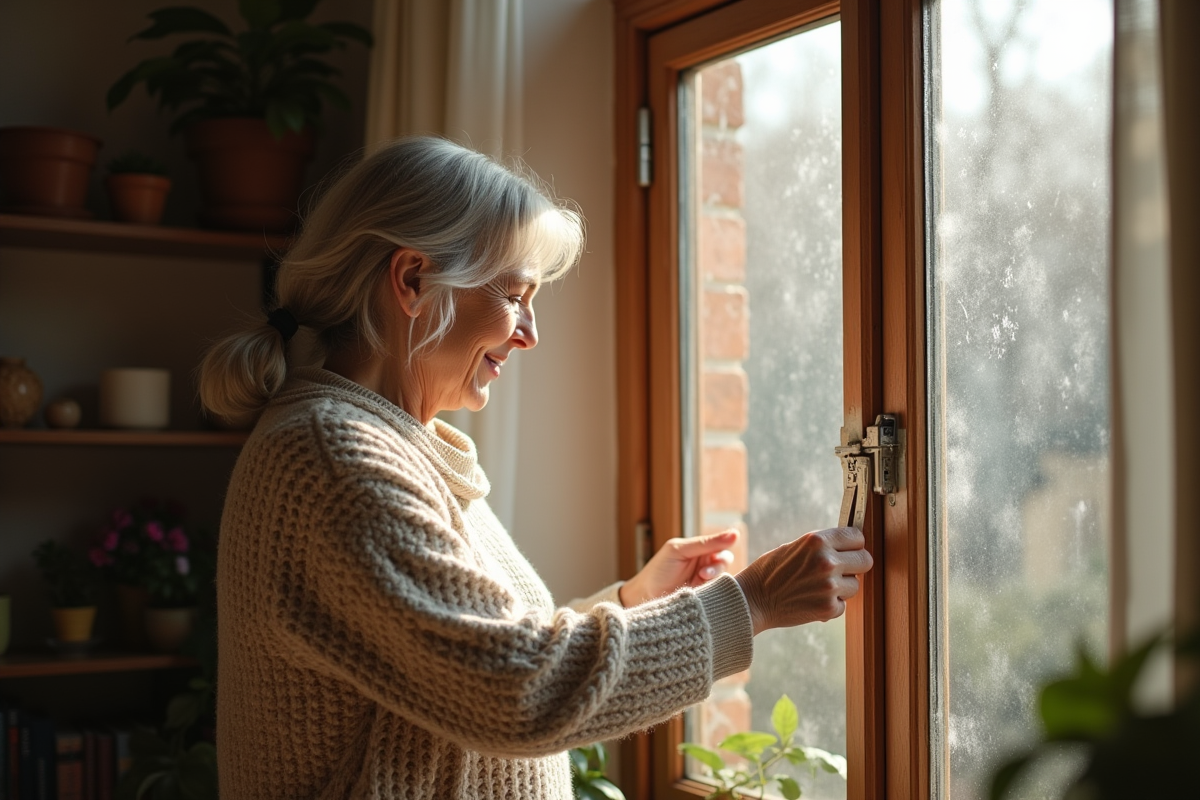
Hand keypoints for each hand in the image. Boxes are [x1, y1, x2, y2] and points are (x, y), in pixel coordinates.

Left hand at [618, 530, 738, 606]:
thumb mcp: (681, 550)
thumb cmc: (659, 569)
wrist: (645, 595)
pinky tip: (704, 589)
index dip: (725, 543)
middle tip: (705, 571)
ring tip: (701, 578)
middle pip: (725, 559)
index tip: (729, 542)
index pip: (721, 543)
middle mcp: (705, 563)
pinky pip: (720, 591)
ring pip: (724, 575)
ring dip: (715, 575)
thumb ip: (706, 542)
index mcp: (699, 549)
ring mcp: (706, 580)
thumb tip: (735, 533)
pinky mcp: (706, 595)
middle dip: (719, 563)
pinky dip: (715, 589)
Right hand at [734, 527, 872, 634]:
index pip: (858, 537)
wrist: (752, 600)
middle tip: (840, 570)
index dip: (854, 544)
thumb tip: (849, 547)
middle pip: (866, 560)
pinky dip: (831, 605)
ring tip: (818, 587)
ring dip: (842, 588)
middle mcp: (827, 561)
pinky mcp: (828, 608)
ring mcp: (829, 586)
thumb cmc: (770, 571)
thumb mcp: (795, 547)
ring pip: (855, 585)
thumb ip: (822, 546)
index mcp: (817, 540)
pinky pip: (843, 605)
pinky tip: (812, 600)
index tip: (850, 549)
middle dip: (855, 565)